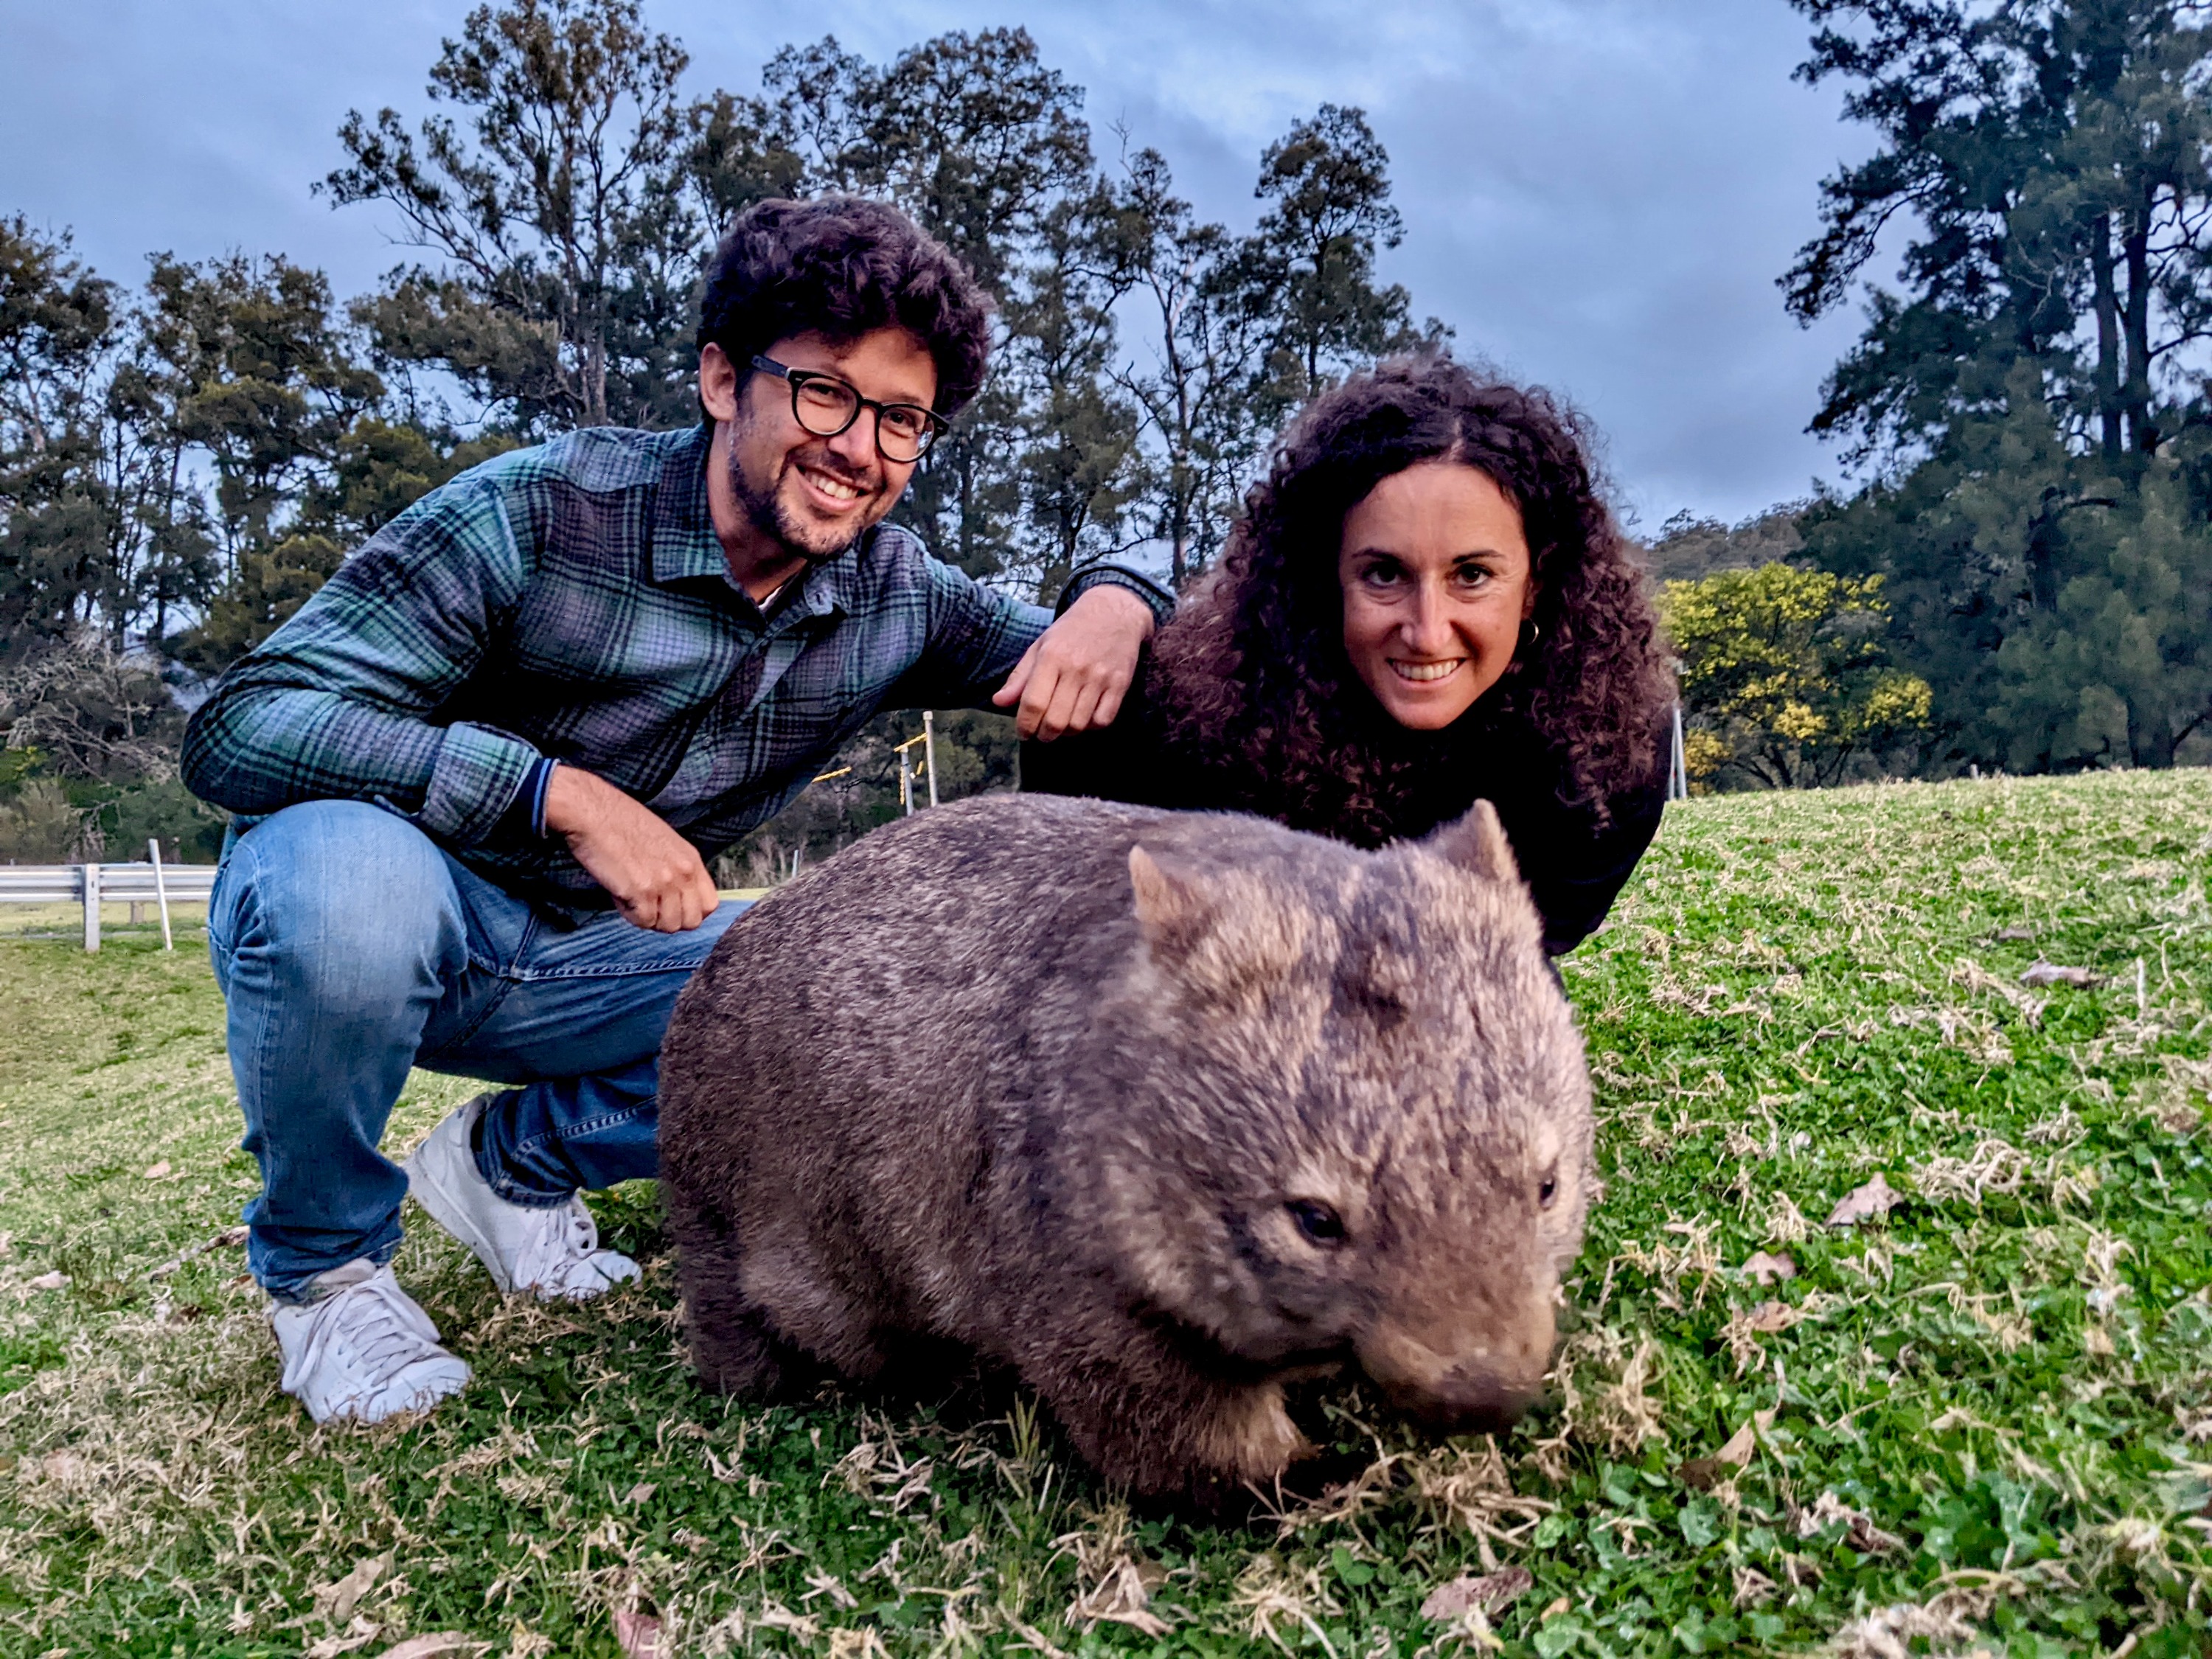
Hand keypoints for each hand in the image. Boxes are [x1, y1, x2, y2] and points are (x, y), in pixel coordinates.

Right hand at [543, 765, 719, 931]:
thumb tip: (676, 899)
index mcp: (691, 859)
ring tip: (631, 895)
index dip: (690, 912)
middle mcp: (683, 872)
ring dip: (648, 917)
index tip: (670, 907)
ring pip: (668, 926)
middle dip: (669, 920)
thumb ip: (676, 869)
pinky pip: (643, 922)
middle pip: (691, 922)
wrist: (592, 813)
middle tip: (648, 906)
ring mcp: (664, 882)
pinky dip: (629, 913)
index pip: (709, 905)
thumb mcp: (664, 842)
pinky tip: (619, 893)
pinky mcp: (641, 891)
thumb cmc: (620, 824)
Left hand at [992, 584, 1154, 739]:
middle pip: (1055, 720)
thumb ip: (1020, 676)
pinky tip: (1084, 718)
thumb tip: (998, 702)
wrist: (1114, 612)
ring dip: (1067, 732)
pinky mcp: (1120, 684)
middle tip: (1041, 733)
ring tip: (1062, 726)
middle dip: (1044, 735)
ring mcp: (1100, 677)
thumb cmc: (1072, 631)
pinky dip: (1090, 726)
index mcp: (1051, 657)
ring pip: (1078, 724)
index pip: (1033, 703)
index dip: (1025, 725)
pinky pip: (1103, 720)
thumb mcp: (1040, 646)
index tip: (1023, 732)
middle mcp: (1075, 668)